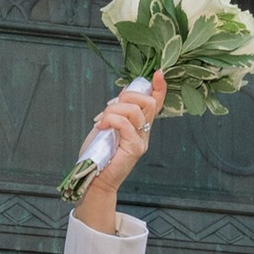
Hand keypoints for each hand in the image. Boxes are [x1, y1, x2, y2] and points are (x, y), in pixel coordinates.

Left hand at [71, 71, 163, 232]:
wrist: (94, 179)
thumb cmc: (99, 154)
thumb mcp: (108, 127)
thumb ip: (117, 113)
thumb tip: (118, 99)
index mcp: (140, 126)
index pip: (156, 104)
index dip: (159, 88)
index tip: (158, 73)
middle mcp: (144, 132)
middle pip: (147, 102)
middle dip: (126, 97)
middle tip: (108, 109)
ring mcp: (141, 141)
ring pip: (135, 110)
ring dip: (114, 110)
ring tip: (102, 122)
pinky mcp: (134, 148)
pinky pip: (125, 124)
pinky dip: (110, 120)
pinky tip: (101, 127)